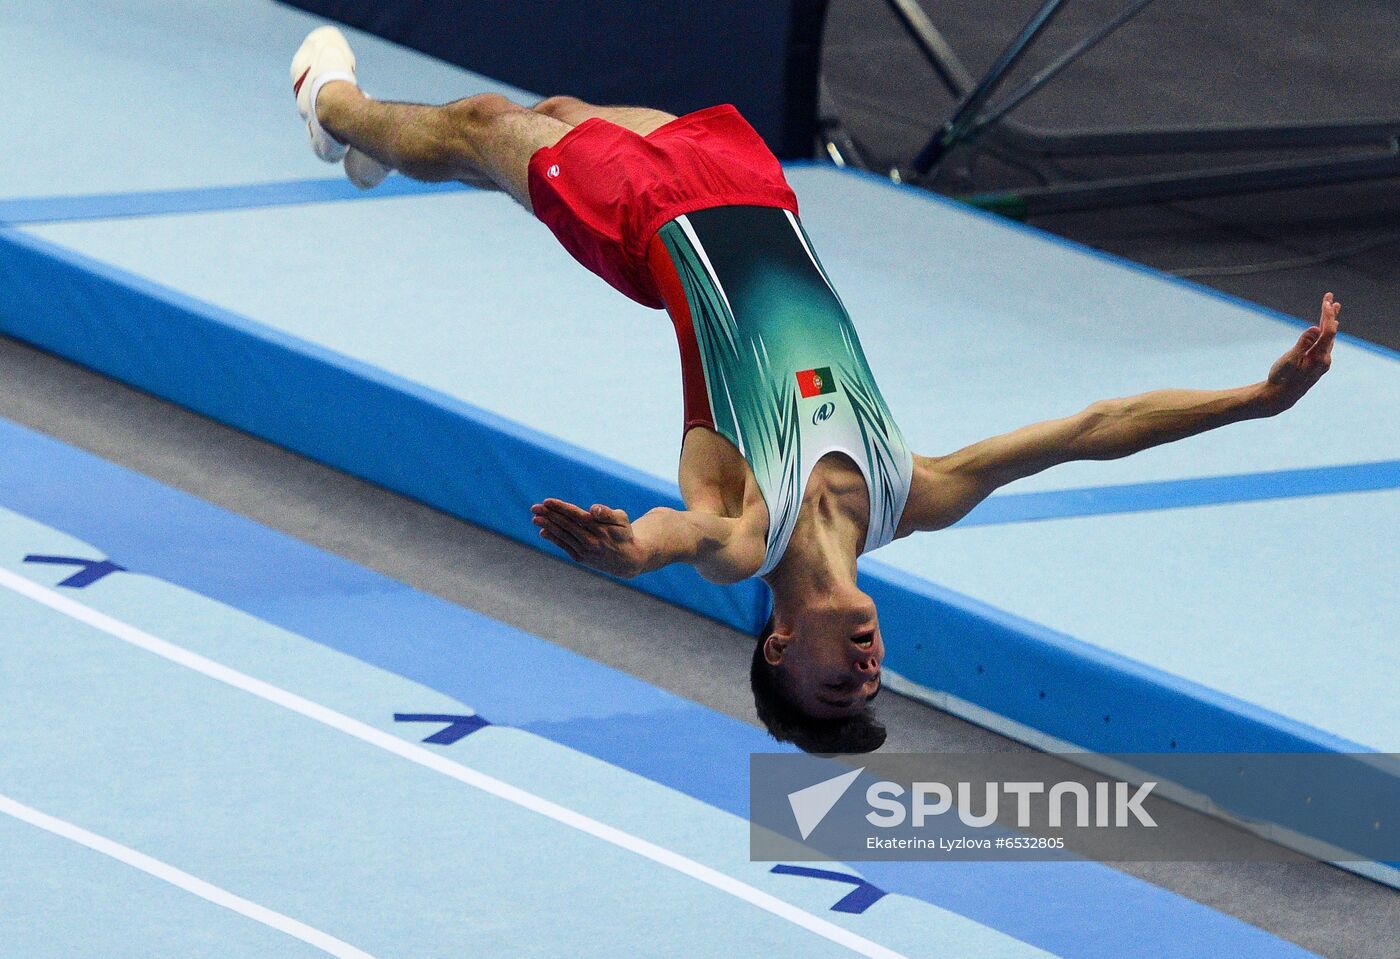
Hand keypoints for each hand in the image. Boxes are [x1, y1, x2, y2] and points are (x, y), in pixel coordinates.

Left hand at [530, 498, 647, 577]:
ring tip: (535, 518)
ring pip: (563, 536)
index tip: (547, 502)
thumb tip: (592, 509)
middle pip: (566, 525)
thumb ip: (607, 513)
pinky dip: (553, 539)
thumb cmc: (623, 534)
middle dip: (549, 515)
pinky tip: (543, 531)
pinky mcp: (581, 558)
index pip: (576, 516)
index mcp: (600, 529)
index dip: (560, 508)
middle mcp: (591, 541)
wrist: (628, 560)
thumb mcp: (622, 520)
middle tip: (534, 508)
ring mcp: (585, 551)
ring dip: (548, 526)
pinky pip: (564, 546)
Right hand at [1262, 292, 1339, 411]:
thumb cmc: (1281, 378)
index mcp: (1319, 358)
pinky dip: (1324, 332)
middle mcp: (1324, 359)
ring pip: (1328, 337)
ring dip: (1329, 321)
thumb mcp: (1290, 360)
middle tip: (1331, 297)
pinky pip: (1323, 344)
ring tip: (1332, 308)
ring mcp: (1322, 362)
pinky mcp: (1316, 364)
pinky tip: (1323, 328)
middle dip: (1330, 314)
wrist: (1279, 397)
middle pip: (1330, 332)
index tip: (1326, 301)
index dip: (1328, 315)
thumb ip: (1303, 343)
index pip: (1328, 331)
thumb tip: (1315, 328)